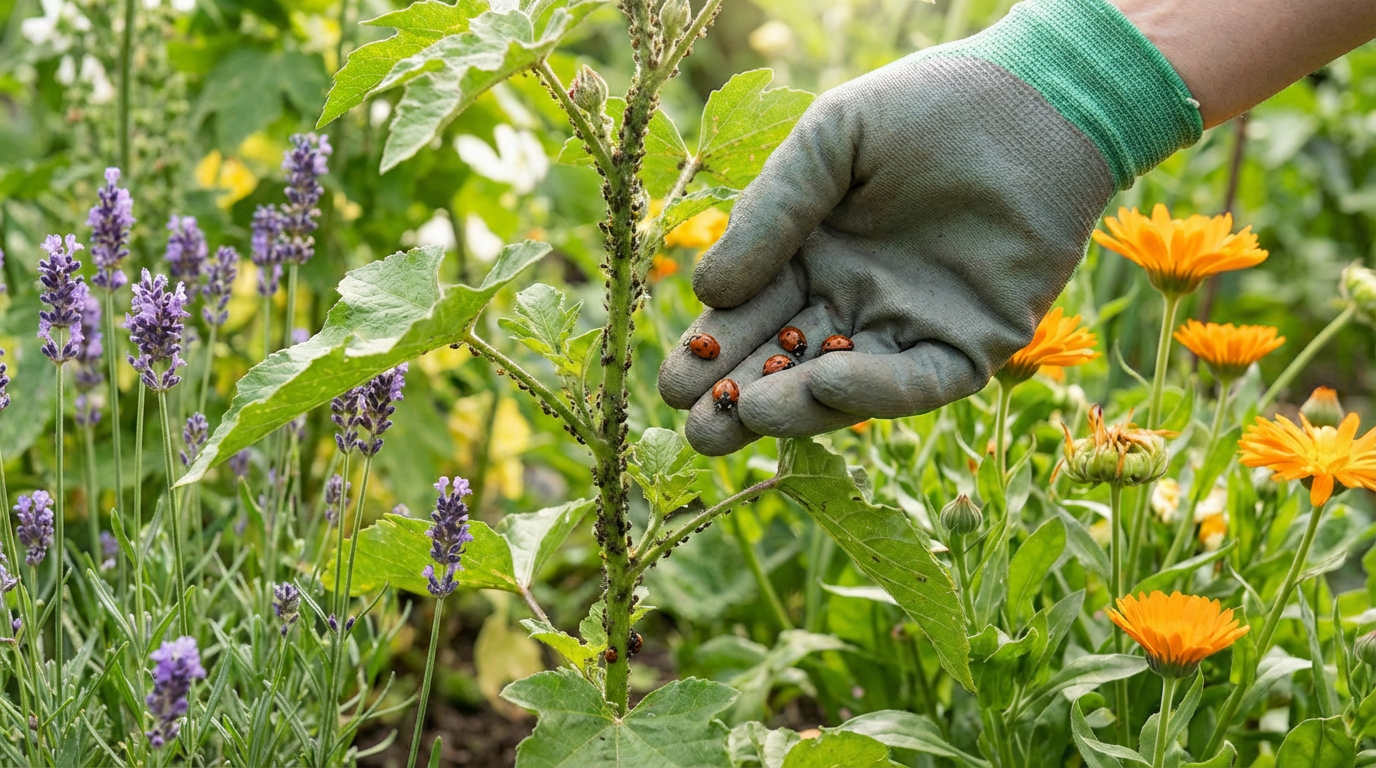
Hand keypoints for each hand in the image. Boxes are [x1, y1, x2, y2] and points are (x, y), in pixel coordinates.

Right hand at [657, 52, 1116, 454]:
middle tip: (693, 426)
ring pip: (842, 387)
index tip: (671, 382)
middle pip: (786, 363)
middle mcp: (855, 300)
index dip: (711, 351)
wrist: (1034, 102)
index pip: (750, 315)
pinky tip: (825, 382)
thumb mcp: (830, 142)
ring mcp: (909, 327)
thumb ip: (771, 212)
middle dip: (736, 400)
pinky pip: (916, 382)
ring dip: (792, 406)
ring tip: (740, 419)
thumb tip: (707, 291)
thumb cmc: (926, 109)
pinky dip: (872, 392)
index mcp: (813, 255)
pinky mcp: (968, 345)